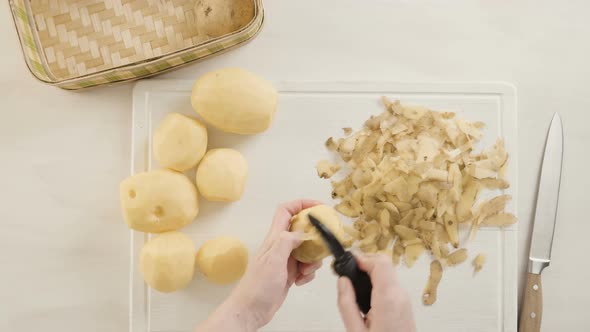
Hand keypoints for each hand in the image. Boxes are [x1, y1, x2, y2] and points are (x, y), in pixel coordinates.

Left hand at [221, 199, 323, 330]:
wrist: (251, 310)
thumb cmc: (257, 286)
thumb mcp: (273, 260)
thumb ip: (287, 241)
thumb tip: (302, 231)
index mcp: (275, 238)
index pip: (287, 210)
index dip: (302, 204)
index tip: (319, 208)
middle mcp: (280, 246)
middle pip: (302, 230)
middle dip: (315, 237)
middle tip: (323, 244)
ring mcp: (285, 260)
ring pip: (307, 250)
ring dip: (312, 260)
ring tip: (305, 271)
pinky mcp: (289, 273)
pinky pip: (306, 267)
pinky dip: (307, 274)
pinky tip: (299, 281)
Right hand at [337, 254, 415, 331]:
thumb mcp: (355, 330)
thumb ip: (346, 303)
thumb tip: (343, 281)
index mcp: (388, 298)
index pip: (379, 262)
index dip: (361, 258)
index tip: (346, 263)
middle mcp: (400, 295)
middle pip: (384, 264)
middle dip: (365, 264)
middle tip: (347, 274)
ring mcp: (405, 300)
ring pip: (388, 273)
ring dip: (371, 274)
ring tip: (354, 287)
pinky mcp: (405, 306)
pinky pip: (391, 285)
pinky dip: (378, 283)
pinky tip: (366, 297)